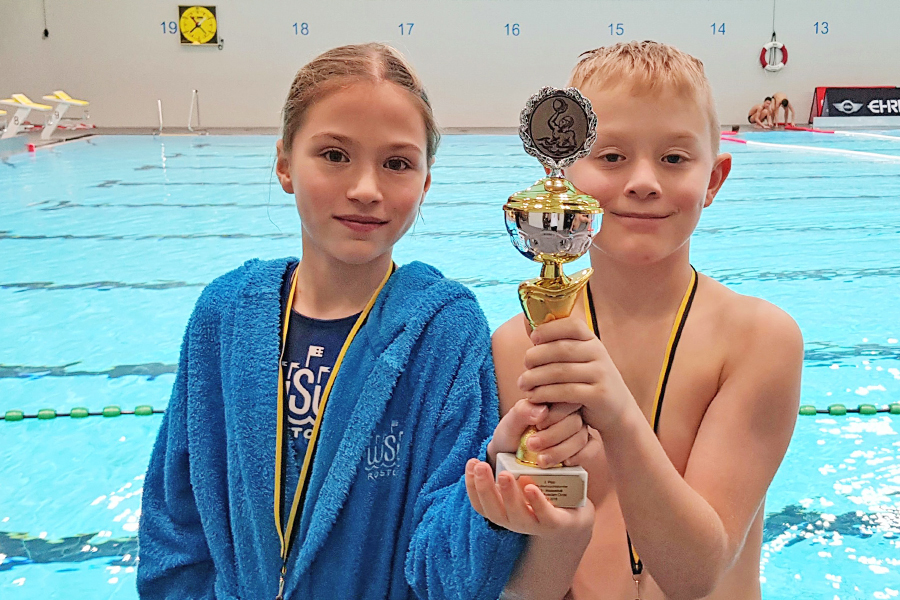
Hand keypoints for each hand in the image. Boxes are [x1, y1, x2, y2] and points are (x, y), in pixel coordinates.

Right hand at [465, 459, 594, 541]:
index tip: (471, 462)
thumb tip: (498, 445)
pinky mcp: (556, 524)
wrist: (575, 516)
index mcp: (503, 510)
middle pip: (493, 510)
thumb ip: (510, 469)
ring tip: (504, 475)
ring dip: (508, 495)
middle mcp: (514, 520)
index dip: (471, 484)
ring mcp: (534, 524)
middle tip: (481, 466)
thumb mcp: (522, 482)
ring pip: (516, 514)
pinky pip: (545, 515)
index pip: (480, 503)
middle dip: (484, 488)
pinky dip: (537, 502)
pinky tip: (531, 487)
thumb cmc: (542, 495)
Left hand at [487, 399, 590, 467]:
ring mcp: (577, 431)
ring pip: (582, 437)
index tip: (536, 426)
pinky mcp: (581, 448)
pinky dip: (580, 457)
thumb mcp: (510, 422)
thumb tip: (542, 411)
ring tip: (540, 460)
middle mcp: (569, 413)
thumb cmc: (511, 434)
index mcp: (554, 400)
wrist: (509, 457)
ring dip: (561, 450)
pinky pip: (591, 450)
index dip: (553, 416)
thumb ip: (522, 412)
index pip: (566, 400)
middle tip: (532, 445)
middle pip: (575, 421)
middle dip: (553, 436)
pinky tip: (564, 463)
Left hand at [519, 316, 632, 434]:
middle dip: (536, 356)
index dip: (549, 329)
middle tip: (524, 366)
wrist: (617, 411)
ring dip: (535, 377)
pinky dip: (545, 394)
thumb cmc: (587, 382)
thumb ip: (556, 344)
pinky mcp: (599, 395)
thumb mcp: (578, 360)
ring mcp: (601, 374)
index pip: (572, 325)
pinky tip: (533, 397)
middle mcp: (599, 353)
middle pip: (560, 349)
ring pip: (559, 372)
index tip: (533, 338)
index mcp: (592, 340)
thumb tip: (526, 320)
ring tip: (523, 384)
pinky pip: (565, 392)